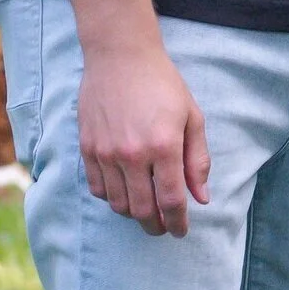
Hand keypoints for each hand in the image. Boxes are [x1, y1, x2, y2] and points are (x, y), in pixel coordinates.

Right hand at [76, 43, 209, 237]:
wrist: (121, 58)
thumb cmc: (163, 85)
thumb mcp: (192, 117)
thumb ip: (197, 160)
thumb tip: (202, 197)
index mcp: (164, 146)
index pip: (171, 200)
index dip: (178, 222)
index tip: (181, 231)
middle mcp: (132, 155)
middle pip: (142, 209)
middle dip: (155, 225)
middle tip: (164, 228)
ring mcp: (105, 154)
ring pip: (117, 204)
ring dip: (134, 214)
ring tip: (147, 211)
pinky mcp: (87, 150)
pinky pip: (97, 189)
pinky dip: (112, 198)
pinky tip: (125, 193)